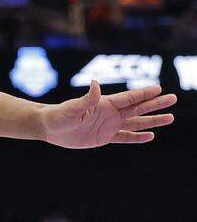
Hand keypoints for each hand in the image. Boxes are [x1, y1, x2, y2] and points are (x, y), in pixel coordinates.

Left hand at [41, 81, 175, 147]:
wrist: (49, 128)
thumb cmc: (58, 115)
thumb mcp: (72, 108)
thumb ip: (86, 99)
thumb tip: (95, 83)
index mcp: (104, 104)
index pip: (129, 98)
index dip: (144, 94)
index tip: (160, 89)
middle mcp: (110, 113)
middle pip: (138, 108)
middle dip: (155, 104)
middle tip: (173, 99)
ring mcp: (108, 125)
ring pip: (136, 122)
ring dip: (152, 120)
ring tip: (170, 118)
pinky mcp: (104, 137)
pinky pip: (125, 137)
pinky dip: (137, 137)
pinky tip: (151, 135)